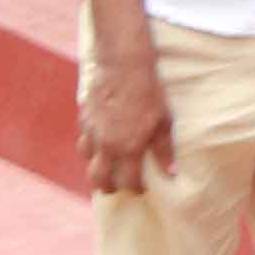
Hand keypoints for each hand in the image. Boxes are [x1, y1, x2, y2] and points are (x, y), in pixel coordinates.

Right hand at [80, 49, 175, 197]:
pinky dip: (90, 149)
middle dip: (108, 187)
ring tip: (107, 169)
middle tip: (117, 189)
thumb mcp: (164, 120)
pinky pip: (83, 142)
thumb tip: (171, 171)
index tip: (142, 190)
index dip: (135, 189)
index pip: (127, 181)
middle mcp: (105, 144)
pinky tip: (99, 147)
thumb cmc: (149, 91)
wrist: (122, 63)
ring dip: (96, 168)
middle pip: (99, 179)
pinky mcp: (83, 118)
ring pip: (87, 161)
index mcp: (127, 148)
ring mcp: (90, 131)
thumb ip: (164, 148)